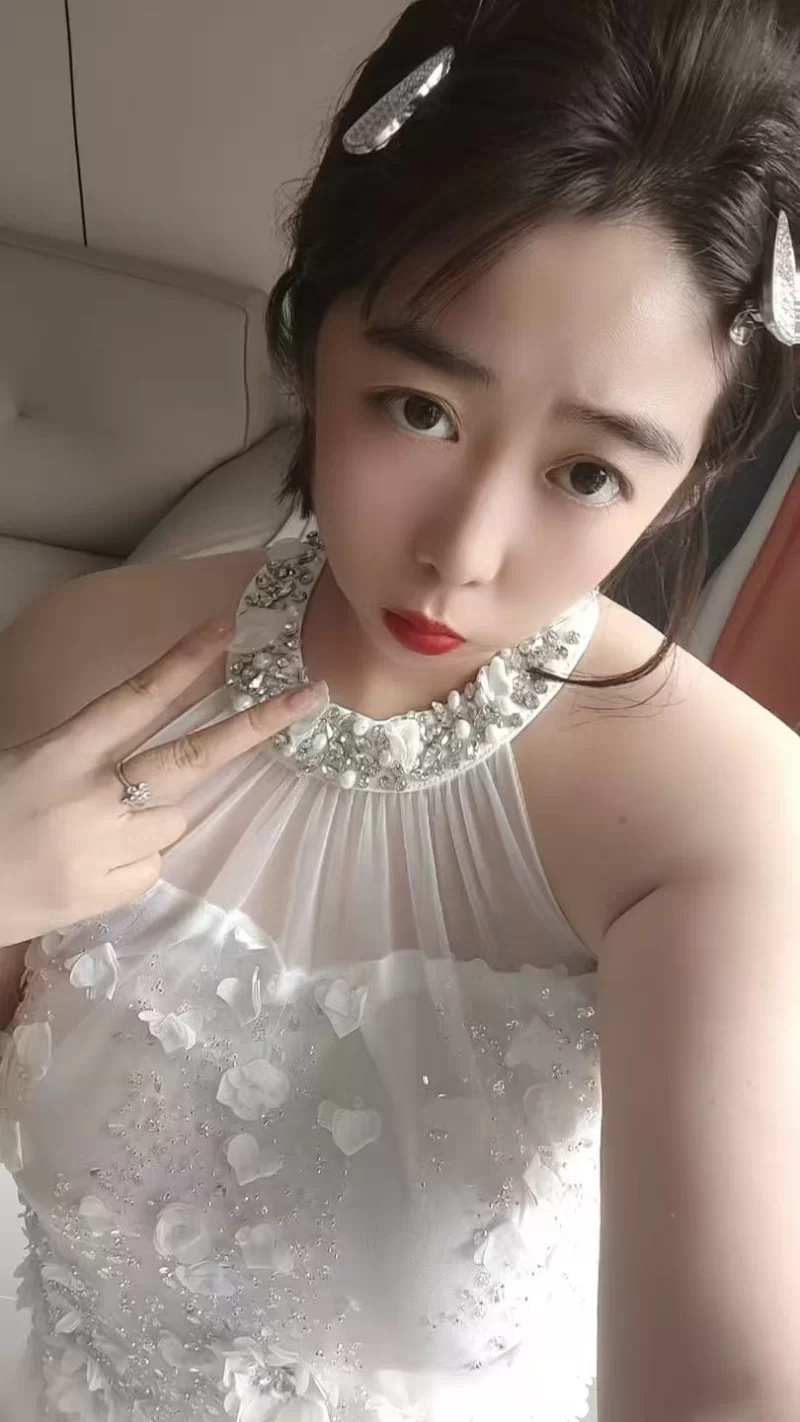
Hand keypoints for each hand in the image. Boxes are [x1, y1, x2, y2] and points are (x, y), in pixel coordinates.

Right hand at [0, 617, 326, 947]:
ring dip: (154, 814)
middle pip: (192, 754)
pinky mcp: (111, 895)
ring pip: (174, 816)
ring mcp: (106, 850)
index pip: (137, 697)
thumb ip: (89, 752)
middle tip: (312, 695)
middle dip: (258, 724)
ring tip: (95, 827)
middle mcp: (92, 798)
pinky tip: (91, 862)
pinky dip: (136, 858)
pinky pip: (153, 864)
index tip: (228, 628)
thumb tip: (155, 742)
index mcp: (61, 752)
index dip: (185, 661)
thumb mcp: (27, 763)